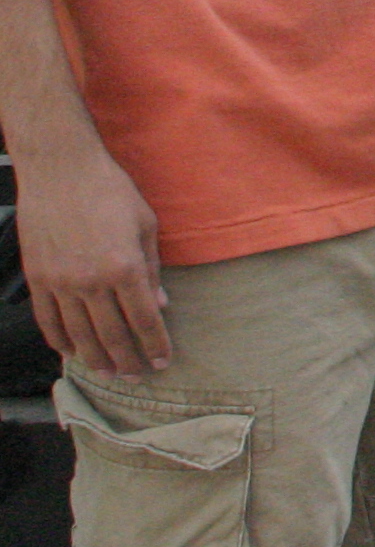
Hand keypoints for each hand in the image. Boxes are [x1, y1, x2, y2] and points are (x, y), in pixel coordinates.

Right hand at [18, 143, 168, 378]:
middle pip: (112, 334)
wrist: (61, 171)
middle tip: (138, 375)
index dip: (155, 344)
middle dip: (128, 360)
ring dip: (96, 358)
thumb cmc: (111, 192)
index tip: (163, 361)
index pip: (144, 319)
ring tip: (109, 372)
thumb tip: (160, 306)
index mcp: (125, 267)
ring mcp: (60, 283)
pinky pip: (48, 321)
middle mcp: (91, 282)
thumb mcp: (145, 225)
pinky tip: (72, 353)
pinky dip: (60, 341)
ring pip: (79, 334)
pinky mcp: (37, 278)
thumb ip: (152, 270)